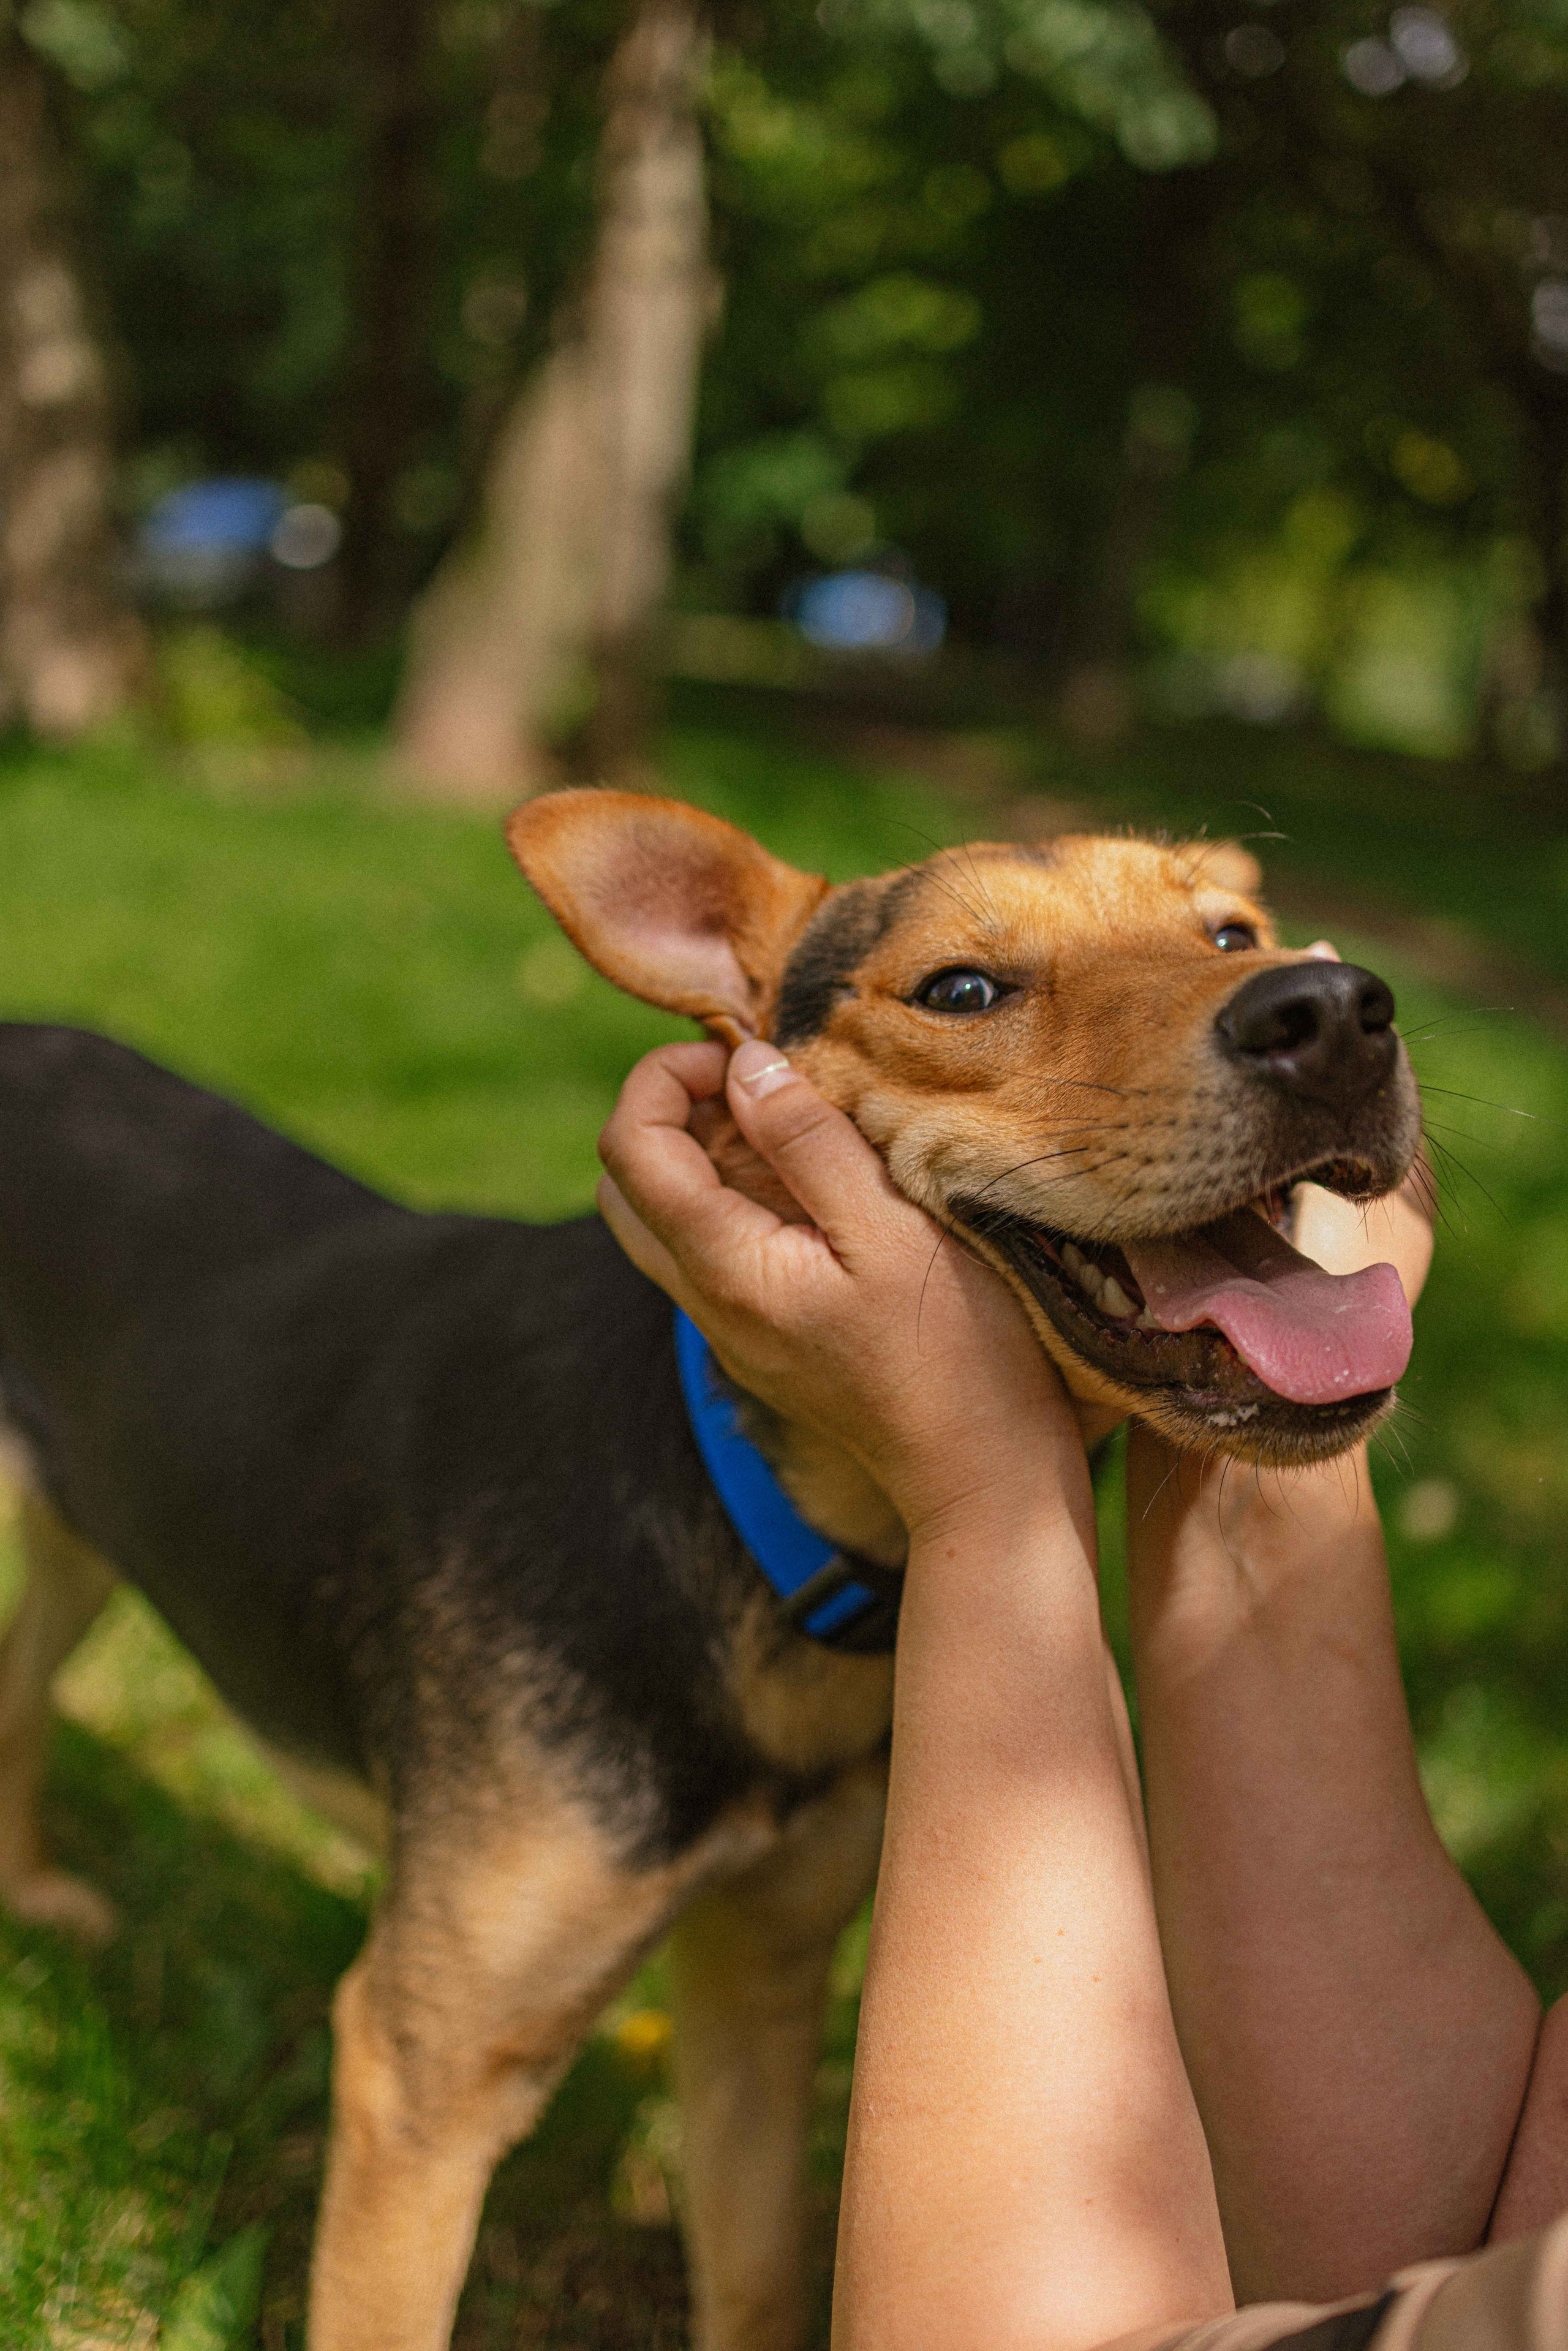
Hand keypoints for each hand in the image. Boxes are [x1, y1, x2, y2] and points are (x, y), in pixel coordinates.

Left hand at [596, 1038, 1083, 1541]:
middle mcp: (709, 1302)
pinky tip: (817, 1183)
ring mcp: (734, 1325)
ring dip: (706, 1154)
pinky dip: (739, 1195)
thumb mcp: (891, 1227)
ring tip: (795, 1126)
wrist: (983, 1475)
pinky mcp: (767, 1336)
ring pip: (666, 1219)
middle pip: (626, 1185)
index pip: (630, 1149)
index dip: (665, 1076)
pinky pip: (716, 1248)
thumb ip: (809, 1141)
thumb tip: (746, 1064)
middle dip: (670, 1112)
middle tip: (757, 1084)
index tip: (744, 1051)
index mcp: (726, 1269)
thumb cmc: (957, 1350)